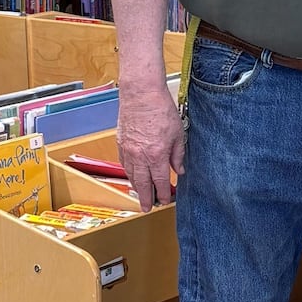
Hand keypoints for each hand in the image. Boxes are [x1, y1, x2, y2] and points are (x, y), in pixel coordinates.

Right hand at [118, 81, 184, 209]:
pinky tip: (132, 176)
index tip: (164, 201)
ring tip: (140, 195)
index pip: (159, 182)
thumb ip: (178, 155)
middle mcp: (140, 156)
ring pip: (131, 175)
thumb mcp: (178, 134)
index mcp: (156, 155)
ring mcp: (128, 150)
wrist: (141, 93)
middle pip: (142, 184)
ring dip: (136, 187)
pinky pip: (124, 164)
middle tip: (147, 208)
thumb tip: (180, 170)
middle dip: (145, 198)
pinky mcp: (121, 143)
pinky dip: (128, 173)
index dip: (162, 194)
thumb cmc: (160, 109)